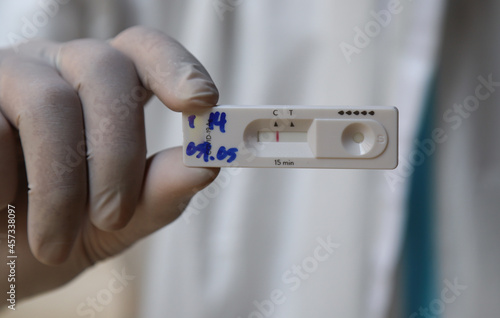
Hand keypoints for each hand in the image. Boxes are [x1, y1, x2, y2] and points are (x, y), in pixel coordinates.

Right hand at [0, 26, 218, 300]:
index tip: (203, 102)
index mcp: (105, 91)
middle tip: (113, 216)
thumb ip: (158, 195)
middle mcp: (60, 70)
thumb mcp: (114, 224)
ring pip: (49, 101)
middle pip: (105, 70)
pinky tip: (1, 208)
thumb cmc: (53, 234)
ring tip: (54, 245)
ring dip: (60, 185)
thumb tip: (206, 167)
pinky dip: (4, 181)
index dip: (176, 67)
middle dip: (118, 153)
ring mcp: (9, 76)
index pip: (145, 50)